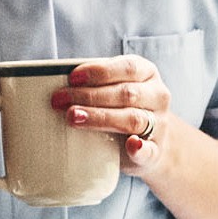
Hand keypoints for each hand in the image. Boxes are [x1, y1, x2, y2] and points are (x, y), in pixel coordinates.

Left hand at [51, 57, 172, 176]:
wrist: (149, 143)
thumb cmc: (122, 108)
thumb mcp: (115, 88)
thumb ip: (94, 84)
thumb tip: (58, 86)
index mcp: (147, 73)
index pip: (127, 67)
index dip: (100, 71)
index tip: (72, 78)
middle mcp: (157, 96)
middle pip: (127, 93)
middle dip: (90, 96)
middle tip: (60, 101)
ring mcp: (160, 124)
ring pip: (133, 119)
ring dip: (101, 118)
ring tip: (73, 118)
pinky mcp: (155, 151)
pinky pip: (149, 151)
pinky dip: (139, 149)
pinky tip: (130, 145)